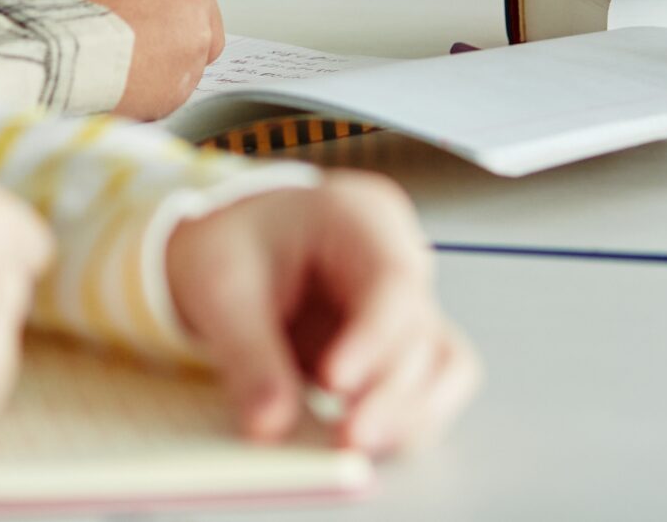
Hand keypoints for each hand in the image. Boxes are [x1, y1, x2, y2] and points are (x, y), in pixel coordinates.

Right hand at [18, 0, 224, 119]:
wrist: (43, 49)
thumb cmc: (47, 2)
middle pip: (205, 9)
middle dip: (179, 23)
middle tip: (140, 35)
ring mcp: (194, 35)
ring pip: (194, 51)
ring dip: (168, 57)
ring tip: (122, 63)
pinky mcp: (185, 80)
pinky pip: (176, 86)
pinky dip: (155, 89)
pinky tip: (119, 85)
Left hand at [165, 174, 479, 455]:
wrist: (233, 244)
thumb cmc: (233, 243)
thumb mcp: (221, 286)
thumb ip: (247, 353)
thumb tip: (269, 426)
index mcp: (361, 219)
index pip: (393, 280)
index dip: (373, 339)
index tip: (334, 384)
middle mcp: (401, 262)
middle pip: (423, 333)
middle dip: (390, 394)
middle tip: (347, 439)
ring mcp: (408, 308)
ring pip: (445, 368)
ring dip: (411, 416)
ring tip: (356, 447)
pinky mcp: (401, 351)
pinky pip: (427, 391)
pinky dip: (404, 423)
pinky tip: (363, 443)